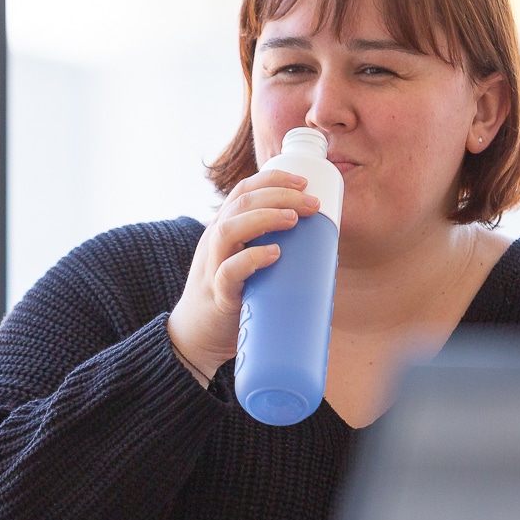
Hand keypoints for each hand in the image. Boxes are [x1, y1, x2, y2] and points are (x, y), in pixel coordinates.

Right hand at [167, 169, 320, 383]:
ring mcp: (212, 267)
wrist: (196, 340)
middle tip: (312, 203)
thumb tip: (323, 250)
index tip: (304, 181)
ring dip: (264, 218)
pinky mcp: (218, 295)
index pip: (244, 190)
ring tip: (294, 219)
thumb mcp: (246, 263)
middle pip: (242, 203)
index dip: (273, 179)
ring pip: (229, 229)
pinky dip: (252, 259)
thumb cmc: (231, 299)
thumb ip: (271, 249)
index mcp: (224, 229)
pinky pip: (228, 271)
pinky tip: (274, 254)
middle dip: (280, 195)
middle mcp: (215, 242)